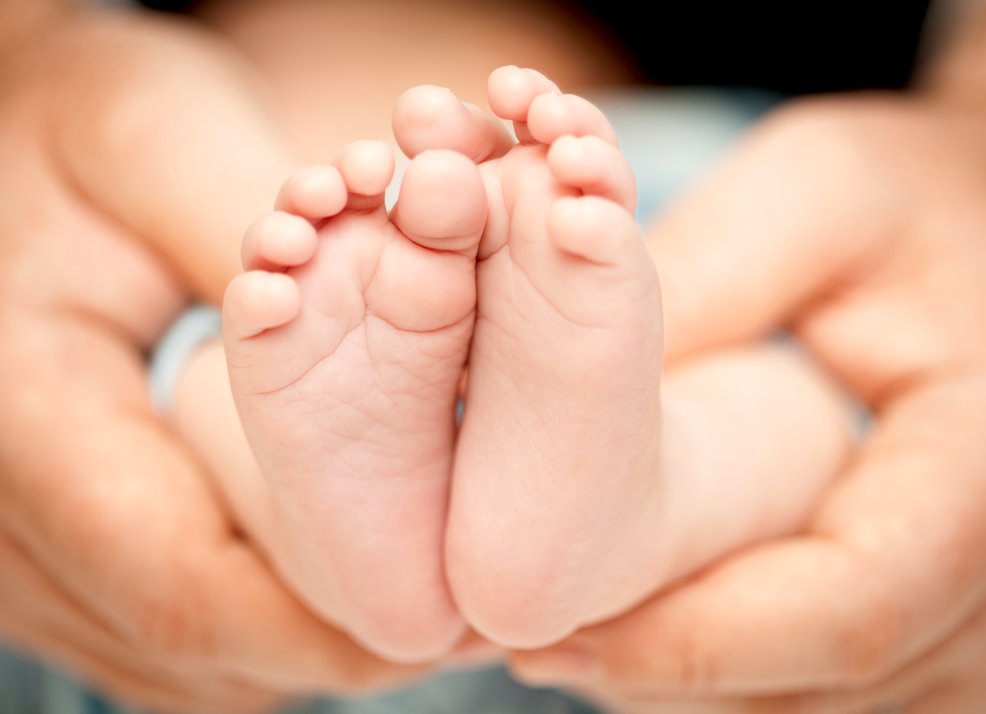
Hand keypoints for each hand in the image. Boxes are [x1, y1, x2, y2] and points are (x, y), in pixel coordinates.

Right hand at [0, 12, 423, 712]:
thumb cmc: (72, 120)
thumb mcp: (159, 144)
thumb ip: (246, 237)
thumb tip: (362, 331)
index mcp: (35, 416)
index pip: (190, 590)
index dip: (329, 628)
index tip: (448, 623)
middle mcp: (7, 511)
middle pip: (195, 643)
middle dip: (338, 639)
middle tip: (459, 618)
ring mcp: (18, 543)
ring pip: (176, 656)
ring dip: (300, 638)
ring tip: (414, 603)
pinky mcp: (45, 539)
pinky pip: (154, 629)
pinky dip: (250, 621)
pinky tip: (324, 581)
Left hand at [511, 97, 985, 711]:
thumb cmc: (913, 197)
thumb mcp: (810, 198)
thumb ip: (700, 284)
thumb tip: (561, 395)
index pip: (846, 610)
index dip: (687, 645)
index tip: (548, 636)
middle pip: (826, 684)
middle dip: (664, 672)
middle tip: (528, 639)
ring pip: (823, 704)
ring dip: (688, 682)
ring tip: (570, 633)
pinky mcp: (954, 619)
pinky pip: (835, 686)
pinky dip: (734, 669)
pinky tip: (649, 623)